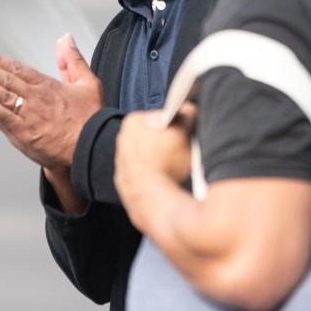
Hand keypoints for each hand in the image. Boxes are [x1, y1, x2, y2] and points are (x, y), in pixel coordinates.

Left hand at [0, 33, 102, 172]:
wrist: (93, 150)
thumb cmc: (90, 120)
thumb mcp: (88, 83)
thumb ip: (73, 60)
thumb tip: (65, 38)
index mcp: (48, 86)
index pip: (18, 68)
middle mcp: (36, 99)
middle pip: (5, 80)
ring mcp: (29, 117)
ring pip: (2, 97)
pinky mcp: (25, 135)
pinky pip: (4, 119)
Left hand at [114, 104, 195, 228]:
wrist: (156, 202)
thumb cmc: (169, 165)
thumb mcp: (186, 131)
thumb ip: (188, 113)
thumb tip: (188, 108)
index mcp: (132, 123)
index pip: (160, 117)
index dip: (177, 125)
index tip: (186, 133)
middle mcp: (121, 142)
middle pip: (154, 137)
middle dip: (169, 144)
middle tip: (183, 152)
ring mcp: (121, 166)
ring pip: (149, 158)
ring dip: (163, 162)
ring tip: (176, 169)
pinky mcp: (126, 187)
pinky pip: (145, 177)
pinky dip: (155, 179)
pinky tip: (167, 182)